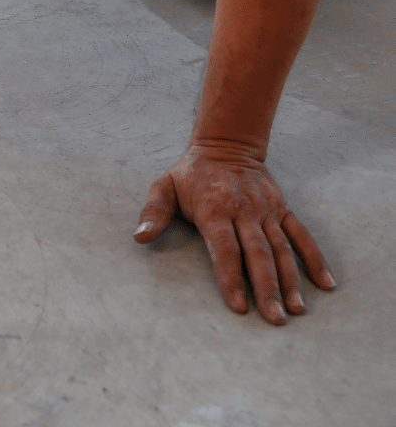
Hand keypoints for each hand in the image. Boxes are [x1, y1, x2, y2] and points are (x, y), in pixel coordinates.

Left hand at [134, 143, 335, 323]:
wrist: (226, 145)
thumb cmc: (191, 173)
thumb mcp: (164, 186)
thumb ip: (153, 213)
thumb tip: (139, 237)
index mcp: (214, 209)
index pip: (225, 248)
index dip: (231, 277)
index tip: (238, 305)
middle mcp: (244, 211)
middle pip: (258, 254)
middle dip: (266, 288)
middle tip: (274, 318)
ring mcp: (267, 210)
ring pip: (282, 249)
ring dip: (291, 280)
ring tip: (296, 309)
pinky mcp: (283, 209)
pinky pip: (302, 235)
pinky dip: (315, 259)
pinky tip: (325, 284)